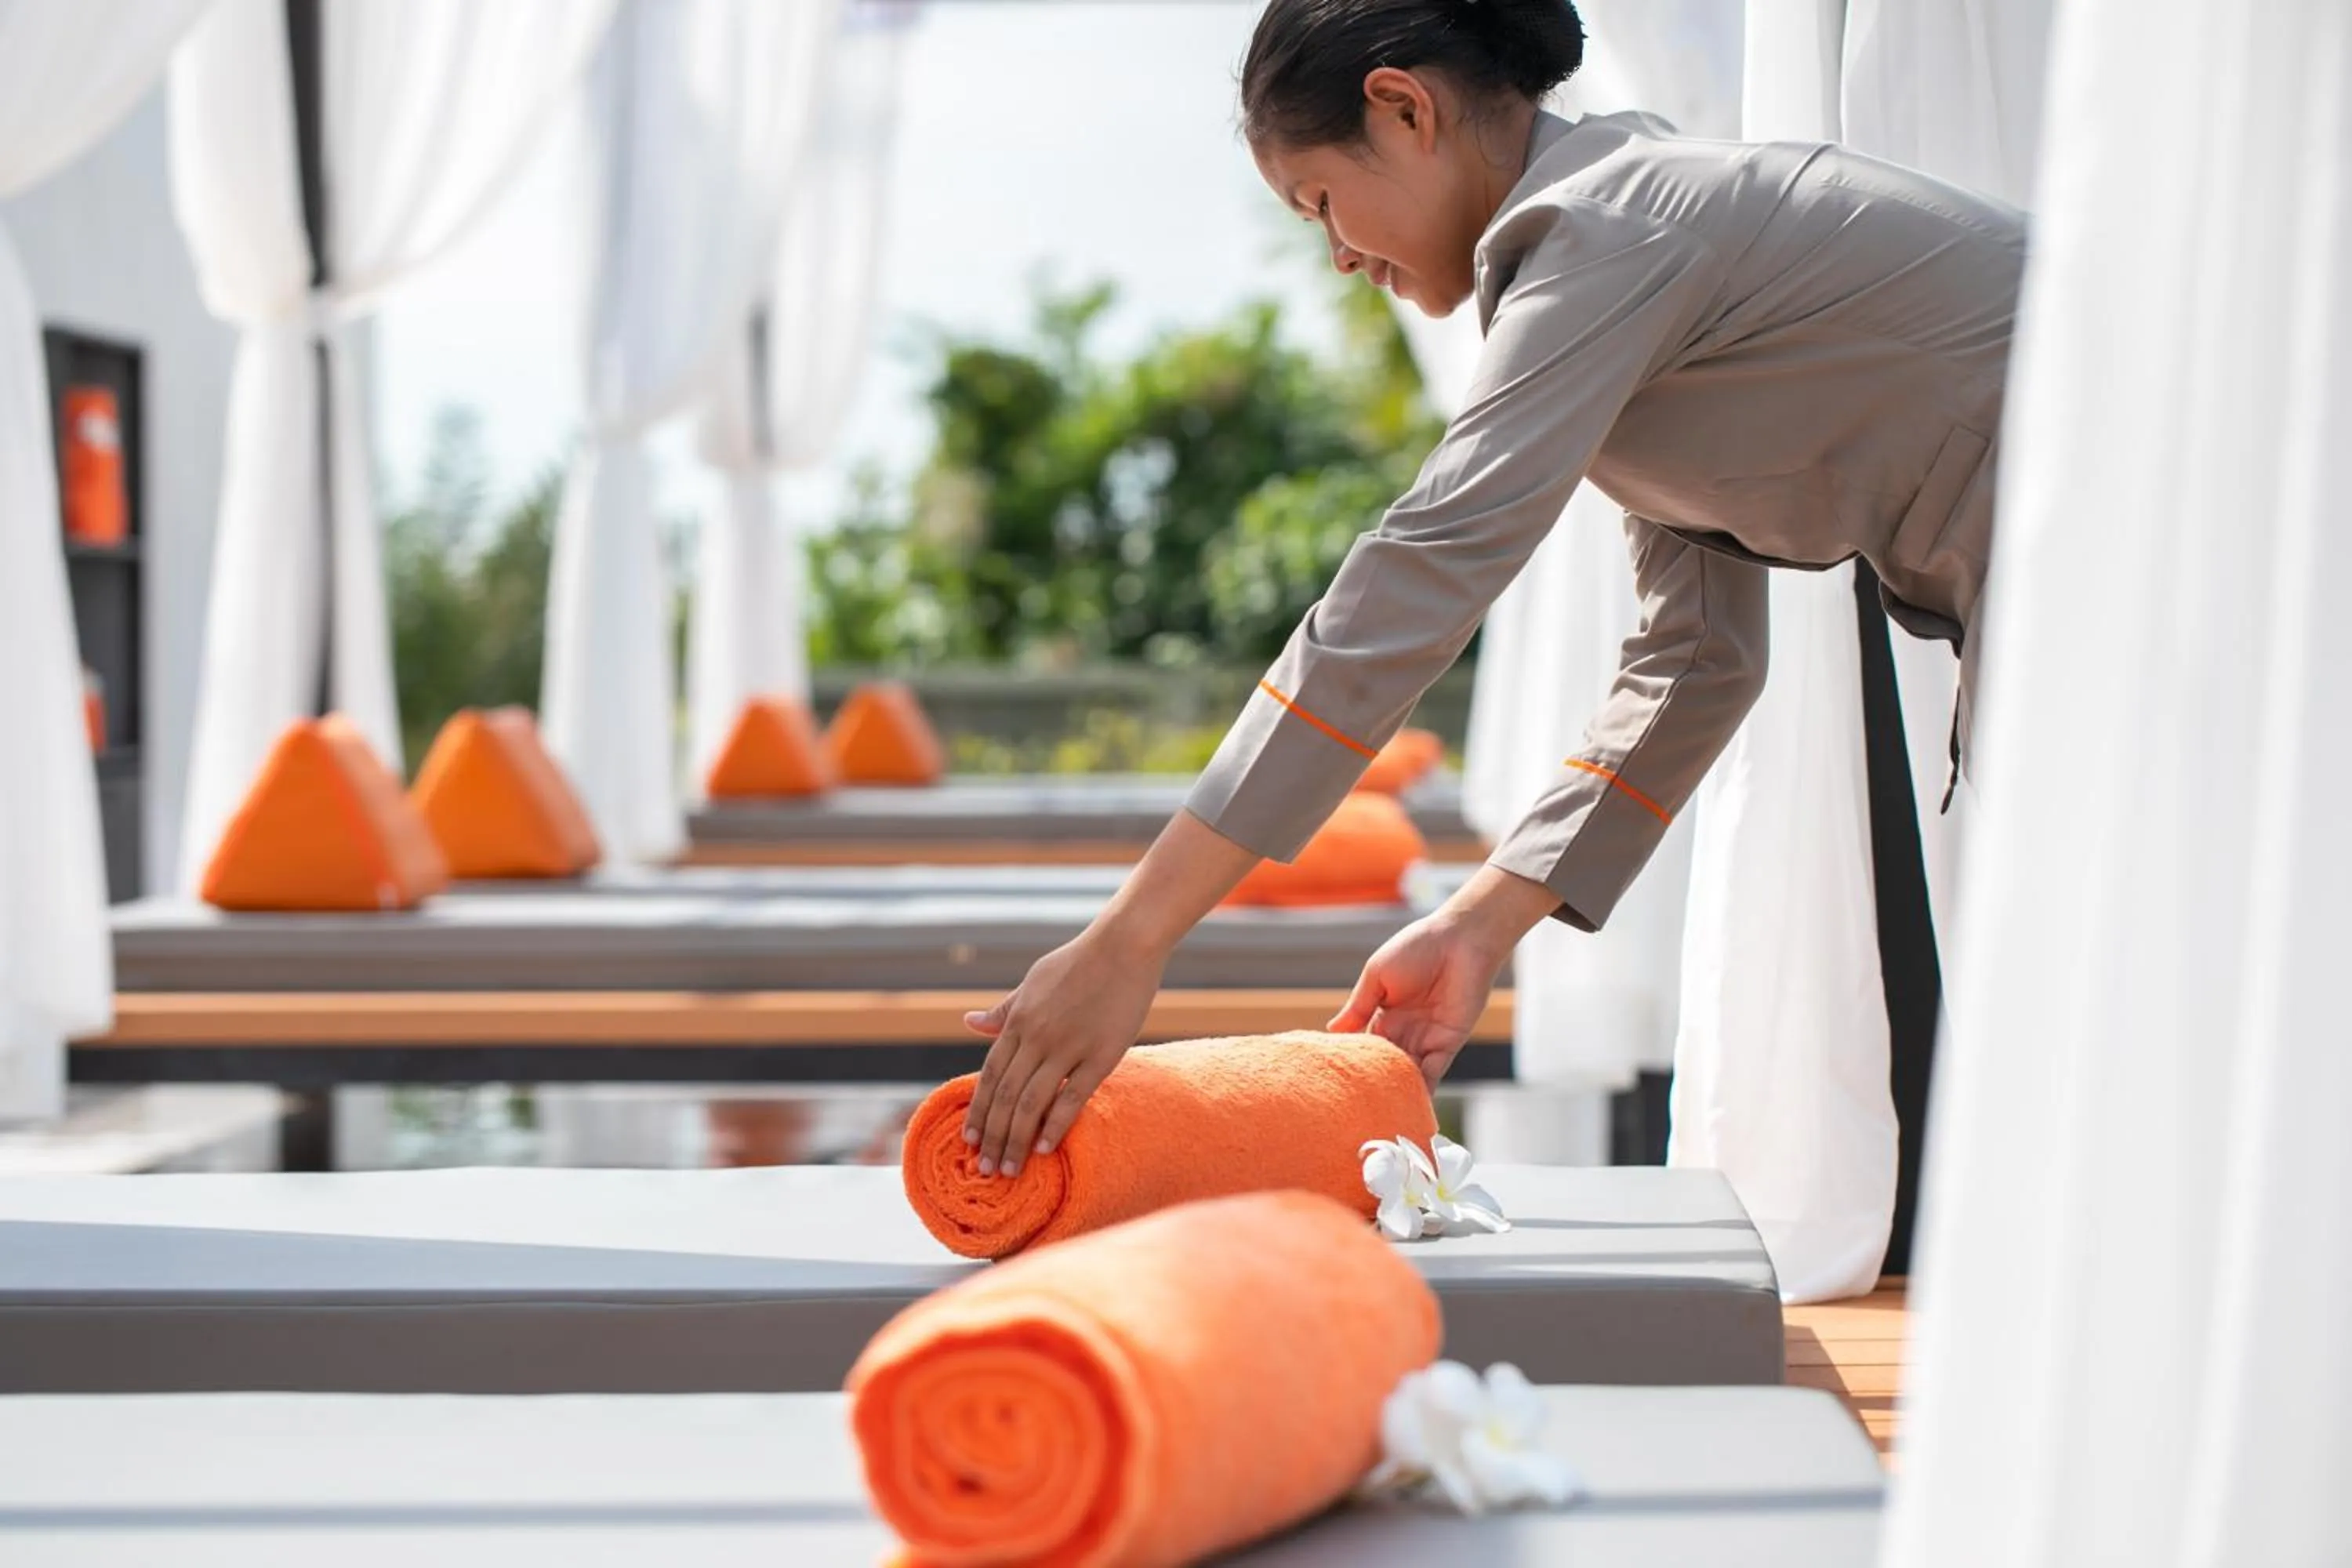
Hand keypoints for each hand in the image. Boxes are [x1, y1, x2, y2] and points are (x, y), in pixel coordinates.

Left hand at [961, 927, 1165, 1178]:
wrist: (1124, 945)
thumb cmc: (1079, 962)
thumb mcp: (1033, 982)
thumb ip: (1004, 1010)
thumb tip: (969, 1022)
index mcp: (1019, 1020)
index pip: (990, 1076)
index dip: (978, 1111)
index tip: (968, 1141)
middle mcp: (1037, 1037)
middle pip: (1006, 1096)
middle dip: (992, 1136)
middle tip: (985, 1169)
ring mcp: (1069, 1047)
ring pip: (1032, 1103)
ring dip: (1016, 1140)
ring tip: (1009, 1170)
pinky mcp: (1101, 1055)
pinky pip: (1073, 1097)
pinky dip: (1055, 1125)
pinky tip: (1044, 1149)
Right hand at [1333, 866, 1558, 1088]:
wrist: (1460, 940)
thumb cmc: (1416, 949)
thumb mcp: (1377, 976)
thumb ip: (1358, 1007)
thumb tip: (1330, 1031)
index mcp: (1383, 1014)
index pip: (1364, 1046)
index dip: (1352, 1062)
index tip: (1334, 1081)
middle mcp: (1404, 1031)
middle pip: (1385, 1065)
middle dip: (1372, 1084)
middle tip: (1352, 1107)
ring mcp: (1426, 1039)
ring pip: (1407, 1075)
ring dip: (1394, 1092)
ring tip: (1376, 1115)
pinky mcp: (1448, 1044)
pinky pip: (1433, 1073)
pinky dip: (1421, 1091)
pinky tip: (1405, 1108)